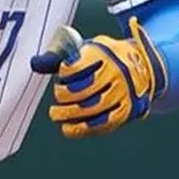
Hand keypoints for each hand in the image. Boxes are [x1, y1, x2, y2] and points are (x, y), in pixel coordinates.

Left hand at [30, 20, 166, 138]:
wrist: (144, 66)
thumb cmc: (104, 58)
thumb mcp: (86, 49)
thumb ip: (60, 56)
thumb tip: (34, 64)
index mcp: (105, 53)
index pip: (78, 66)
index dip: (65, 72)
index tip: (63, 72)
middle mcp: (117, 73)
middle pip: (84, 89)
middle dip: (64, 95)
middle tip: (57, 97)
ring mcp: (124, 93)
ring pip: (93, 108)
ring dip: (69, 115)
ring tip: (55, 114)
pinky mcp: (127, 110)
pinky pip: (104, 123)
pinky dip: (82, 129)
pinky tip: (68, 129)